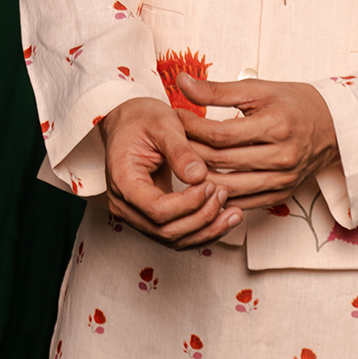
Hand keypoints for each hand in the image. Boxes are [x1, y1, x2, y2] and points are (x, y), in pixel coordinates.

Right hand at [98, 97, 242, 249]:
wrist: (130, 122)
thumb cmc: (143, 119)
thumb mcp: (162, 124)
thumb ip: (179, 150)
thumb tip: (199, 175)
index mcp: (123, 181)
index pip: (157, 209)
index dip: (188, 203)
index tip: (210, 183)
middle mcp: (125, 205)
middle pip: (166, 230)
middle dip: (201, 217)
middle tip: (224, 192)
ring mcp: (137, 215)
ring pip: (174, 239)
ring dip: (207, 230)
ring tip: (234, 212)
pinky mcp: (152, 217)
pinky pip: (178, 235)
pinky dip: (203, 230)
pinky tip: (225, 217)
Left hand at [176, 74, 339, 208]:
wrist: (333, 126)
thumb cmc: (294, 103)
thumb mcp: (258, 89)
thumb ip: (217, 89)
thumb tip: (182, 82)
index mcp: (276, 126)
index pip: (220, 134)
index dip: (192, 127)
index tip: (176, 117)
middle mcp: (282, 156)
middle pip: (221, 161)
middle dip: (190, 150)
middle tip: (173, 140)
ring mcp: (283, 179)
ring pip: (228, 186)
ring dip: (200, 176)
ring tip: (183, 161)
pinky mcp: (282, 194)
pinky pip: (243, 202)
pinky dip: (220, 194)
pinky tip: (204, 182)